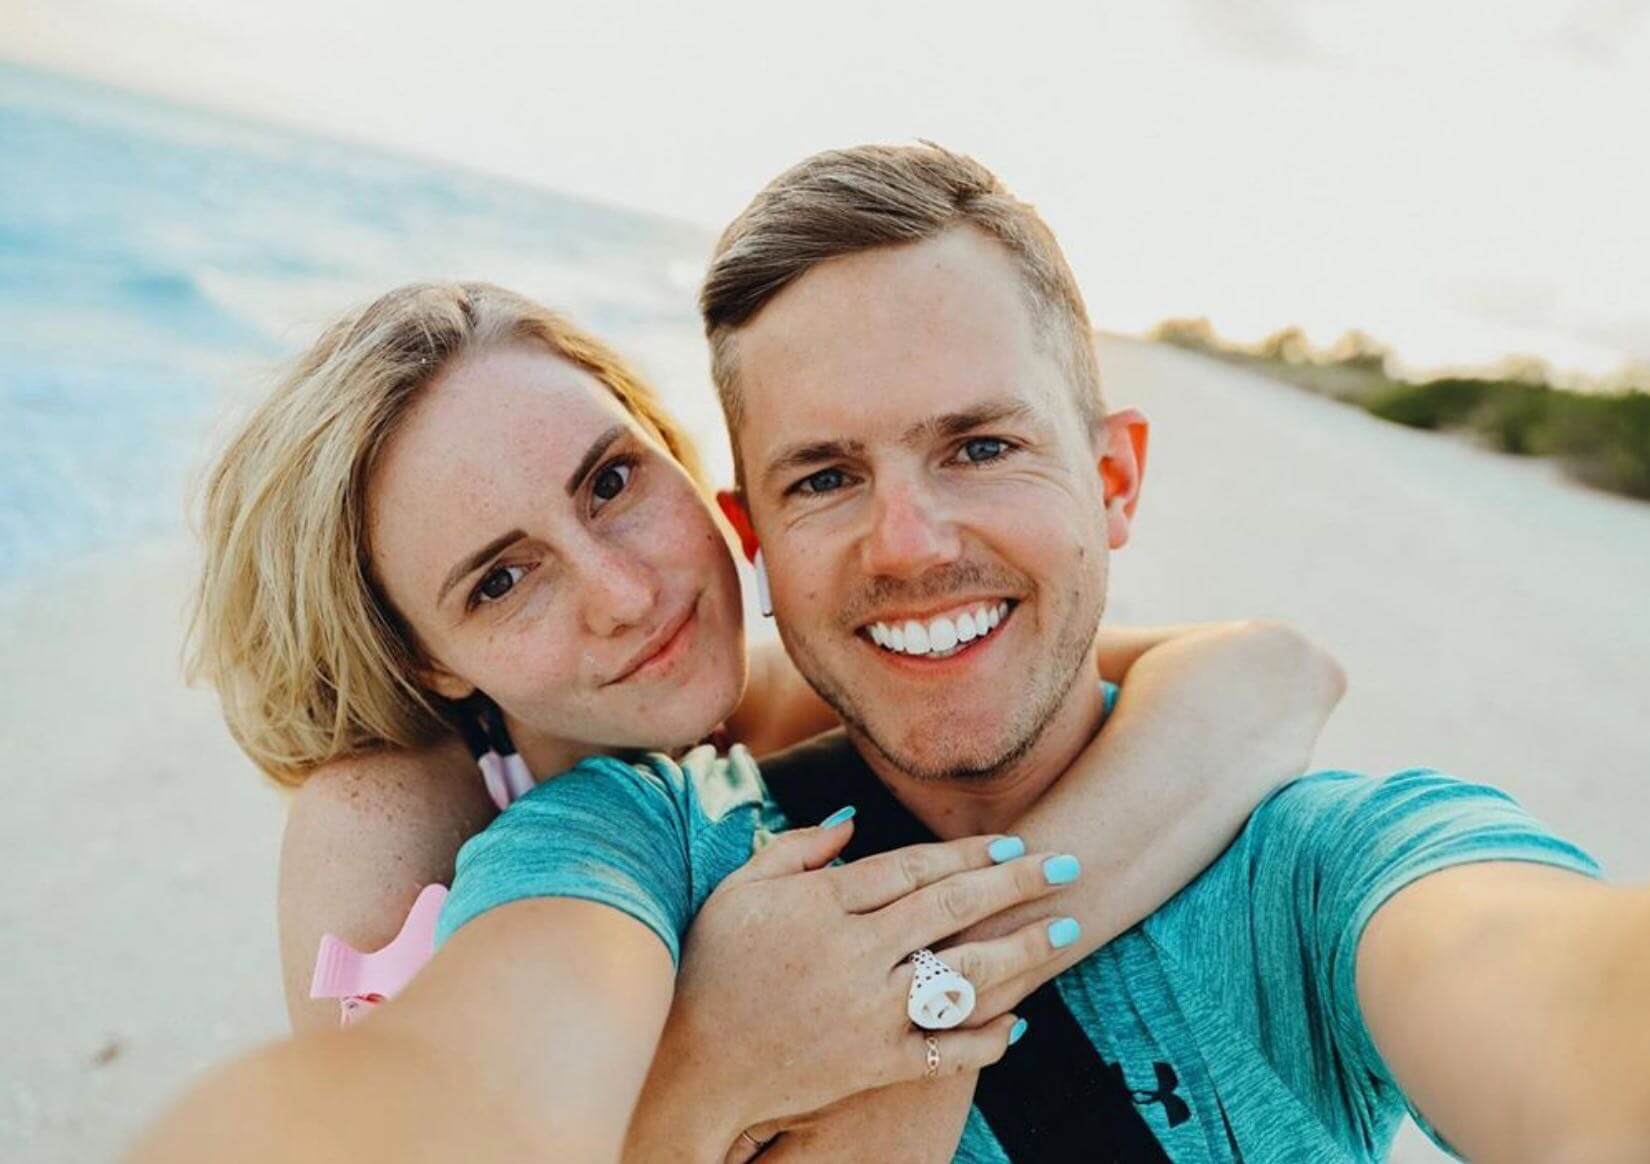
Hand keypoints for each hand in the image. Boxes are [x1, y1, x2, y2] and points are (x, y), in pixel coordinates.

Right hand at [632, 816, 1079, 1158]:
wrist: (692, 1067)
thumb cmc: (709, 966)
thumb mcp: (739, 890)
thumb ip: (796, 849)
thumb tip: (853, 822)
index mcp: (821, 905)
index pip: (911, 868)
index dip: (966, 853)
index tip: (1010, 843)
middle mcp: (852, 955)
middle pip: (951, 909)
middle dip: (1015, 884)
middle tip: (1066, 866)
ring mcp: (868, 1013)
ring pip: (963, 976)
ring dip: (1022, 951)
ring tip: (1066, 932)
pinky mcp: (874, 1065)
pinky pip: (947, 1050)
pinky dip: (987, 1037)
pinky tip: (1021, 1020)